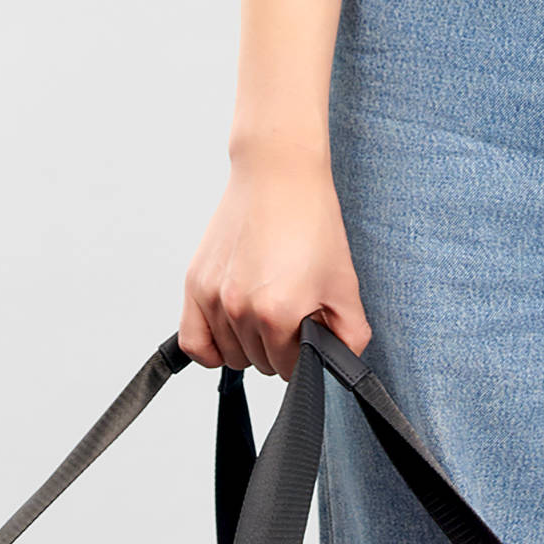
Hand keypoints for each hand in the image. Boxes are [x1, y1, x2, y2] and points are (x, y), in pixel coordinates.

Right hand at [178, 146, 371, 377]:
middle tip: (290, 314)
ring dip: (249, 345)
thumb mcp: (344, 283)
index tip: (308, 331)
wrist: (278, 175)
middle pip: (261, 364)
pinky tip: (229, 334)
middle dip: (279, 348)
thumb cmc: (310, 221)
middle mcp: (240, 309)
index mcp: (279, 312)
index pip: (291, 368)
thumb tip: (341, 363)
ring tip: (264, 312)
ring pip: (231, 356)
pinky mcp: (195, 284)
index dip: (305, 355)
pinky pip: (193, 343)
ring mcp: (214, 298)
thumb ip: (350, 335)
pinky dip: (210, 349)